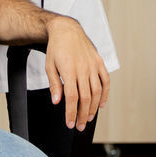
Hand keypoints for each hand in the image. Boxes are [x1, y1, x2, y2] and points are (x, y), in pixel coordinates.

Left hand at [43, 16, 109, 131]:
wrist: (66, 30)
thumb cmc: (56, 48)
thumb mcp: (49, 66)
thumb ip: (54, 85)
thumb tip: (57, 101)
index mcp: (69, 70)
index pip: (72, 98)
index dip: (71, 113)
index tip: (70, 124)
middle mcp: (83, 69)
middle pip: (85, 98)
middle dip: (83, 115)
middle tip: (80, 126)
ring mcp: (93, 65)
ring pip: (97, 92)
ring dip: (94, 108)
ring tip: (89, 118)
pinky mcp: (99, 62)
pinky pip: (105, 80)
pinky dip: (105, 94)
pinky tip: (101, 104)